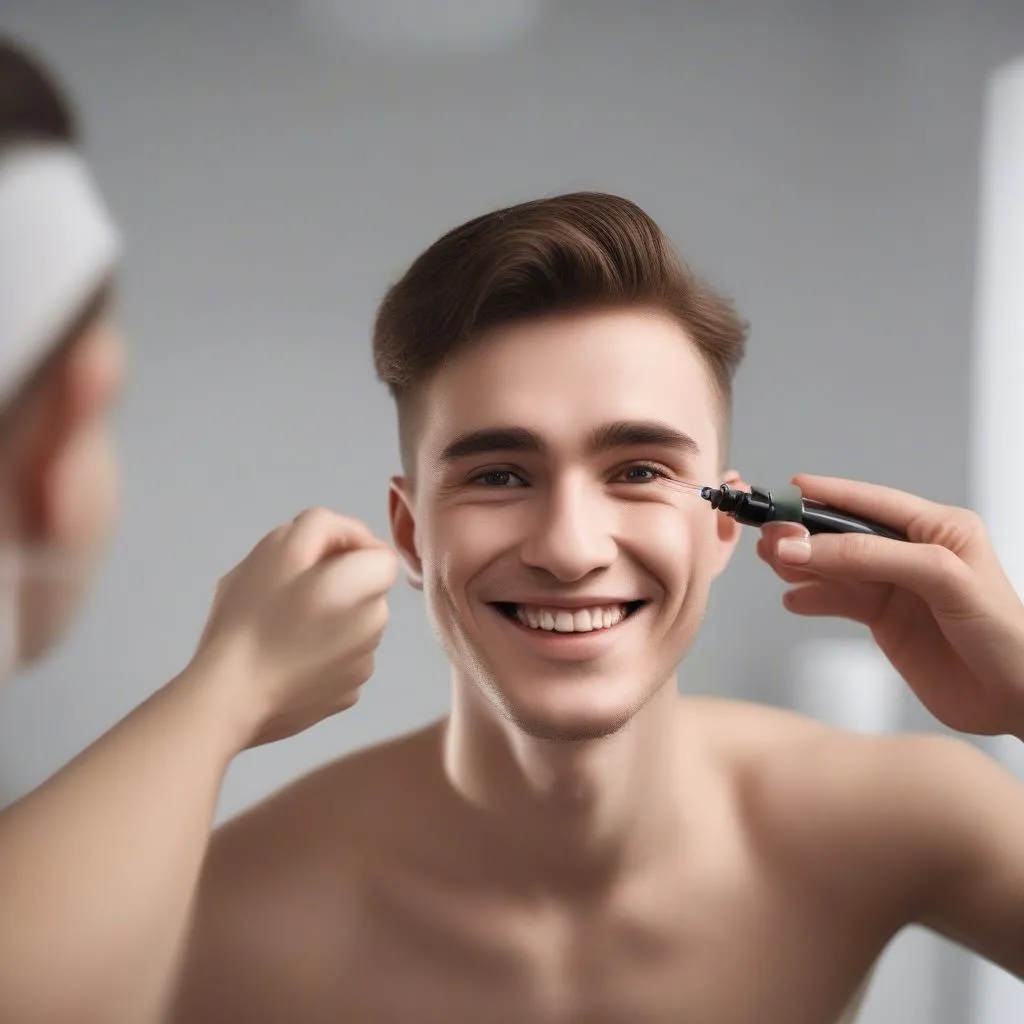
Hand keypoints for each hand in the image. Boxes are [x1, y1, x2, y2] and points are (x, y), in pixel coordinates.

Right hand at [189, 508, 398, 748]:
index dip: (348, 548)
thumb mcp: (280, 545)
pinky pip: (341, 661)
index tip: (310, 562)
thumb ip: (324, 525)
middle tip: (286, 595)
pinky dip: (321, 657)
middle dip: (336, 585)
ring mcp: (364, 666)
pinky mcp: (347, 695)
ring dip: (329, 621)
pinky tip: (287, 662)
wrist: (231, 697)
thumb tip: (352, 539)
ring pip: (354, 626)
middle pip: (367, 591)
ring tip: (282, 631)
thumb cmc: (252, 615)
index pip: (380, 554)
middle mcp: (376, 626)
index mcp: (364, 586)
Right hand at [756, 474, 1023, 738]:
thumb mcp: (941, 579)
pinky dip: (811, 599)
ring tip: (771, 564)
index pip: (871, 503)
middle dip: (804, 533)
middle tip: (769, 537)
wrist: (1018, 702)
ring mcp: (898, 588)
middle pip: (844, 534)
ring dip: (801, 564)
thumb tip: (806, 546)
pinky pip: (838, 601)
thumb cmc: (1005, 637)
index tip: (787, 492)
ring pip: (835, 567)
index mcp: (939, 529)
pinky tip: (793, 600)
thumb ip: (872, 557)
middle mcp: (915, 553)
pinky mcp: (886, 620)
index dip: (828, 494)